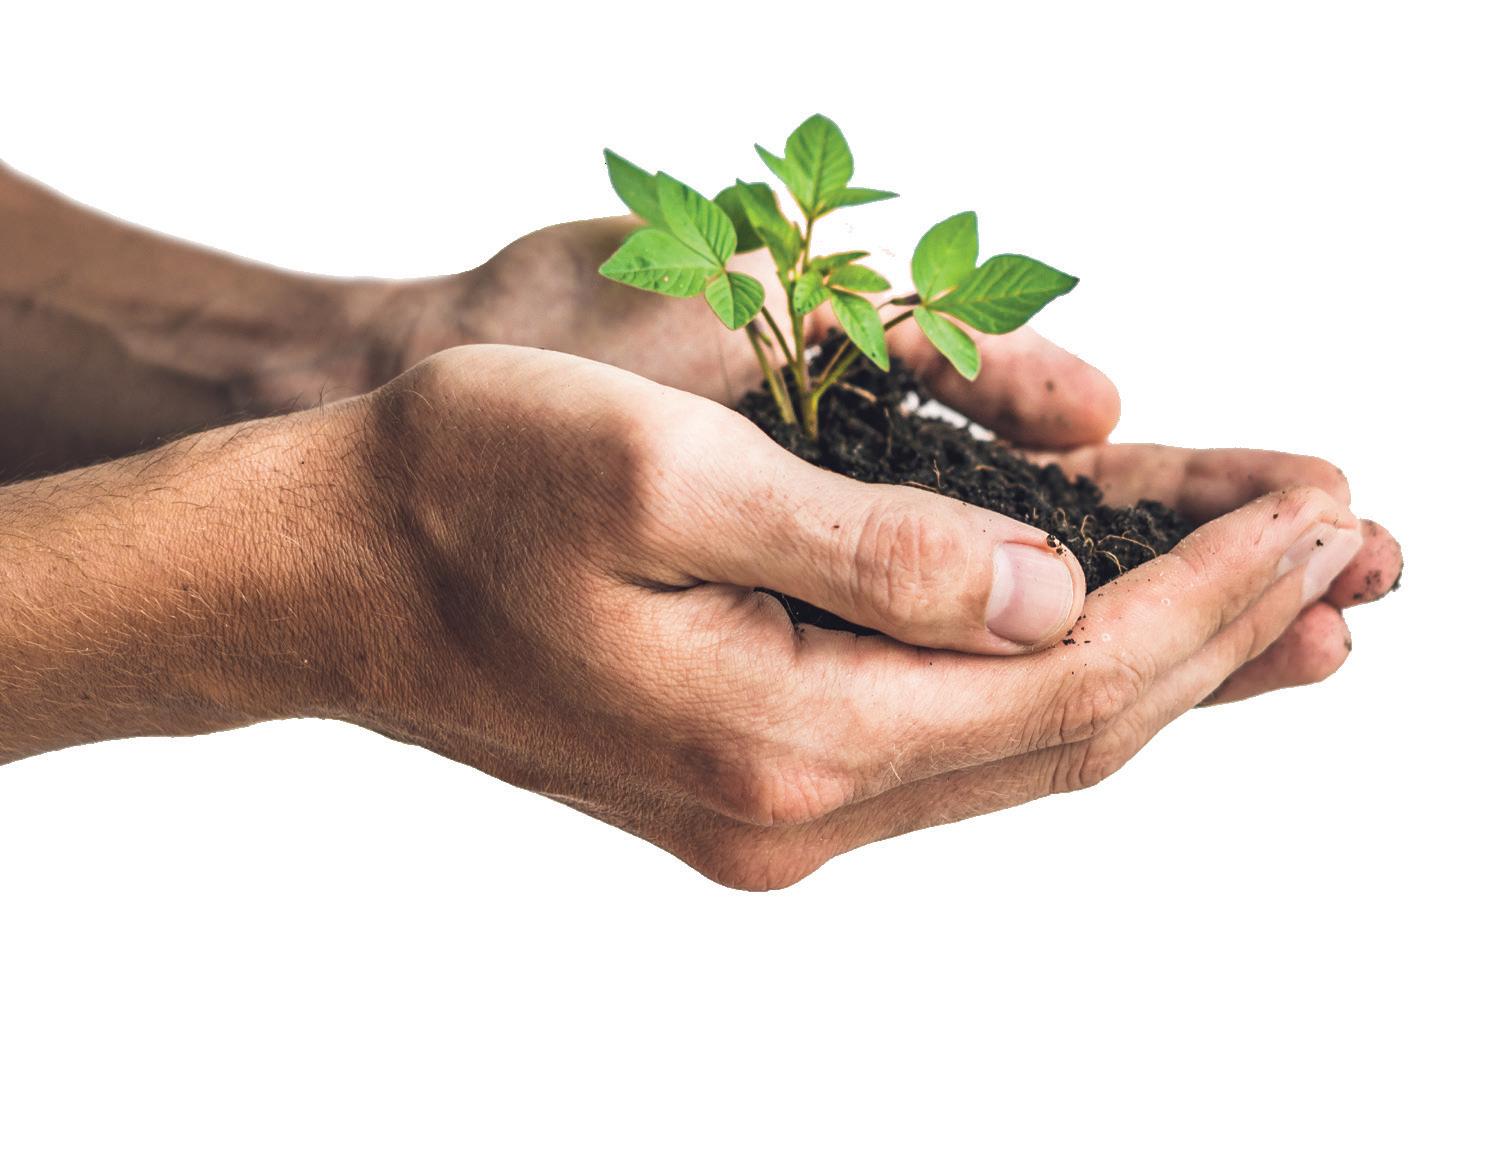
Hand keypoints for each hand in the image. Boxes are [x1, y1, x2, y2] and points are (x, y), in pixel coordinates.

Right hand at [368, 217, 1400, 708]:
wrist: (333, 574)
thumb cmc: (469, 495)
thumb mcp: (665, 476)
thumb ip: (867, 545)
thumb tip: (1048, 591)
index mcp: (782, 734)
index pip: (1070, 676)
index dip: (1212, 595)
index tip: (1319, 513)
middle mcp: (793, 803)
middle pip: (1071, 729)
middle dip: (1223, 638)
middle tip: (1352, 560)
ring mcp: (773, 804)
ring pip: (1019, 739)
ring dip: (1158, 665)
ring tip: (1283, 605)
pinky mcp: (752, 772)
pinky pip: (948, 733)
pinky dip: (1053, 676)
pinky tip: (1107, 635)